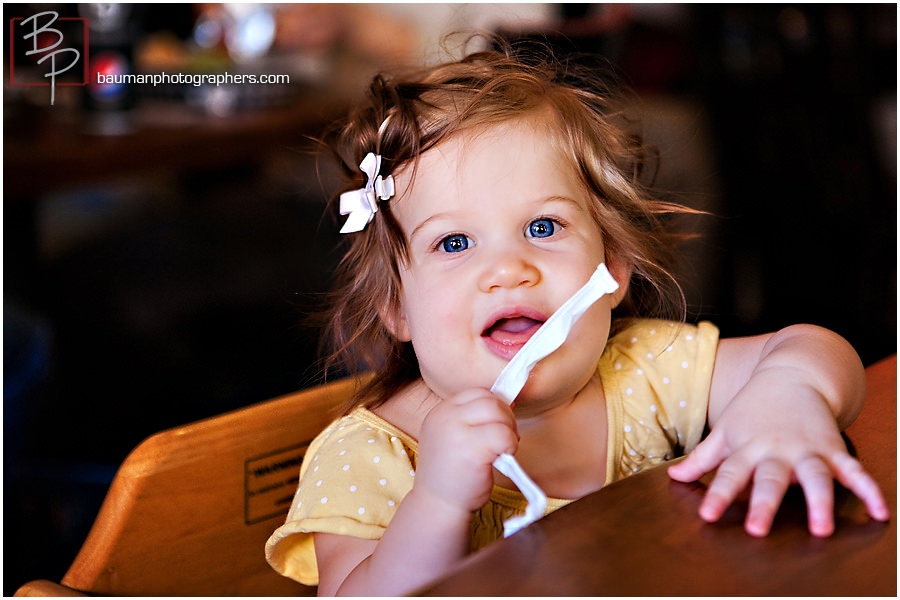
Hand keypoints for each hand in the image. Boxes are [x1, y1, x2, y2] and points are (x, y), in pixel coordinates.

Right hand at [415, 389, 517, 515]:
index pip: (477, 393)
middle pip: (490, 400)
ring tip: (502, 449)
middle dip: (506, 417)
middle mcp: (445, 417)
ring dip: (509, 431)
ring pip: (499, 413)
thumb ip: (473, 420)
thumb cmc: (452, 474)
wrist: (438, 505)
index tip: (499, 424)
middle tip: (505, 439)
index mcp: (440, 412)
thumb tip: (510, 401)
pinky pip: (504, 434)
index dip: (495, 406)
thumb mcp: (454, 438)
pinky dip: (510, 445)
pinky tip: (502, 458)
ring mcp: (457, 431)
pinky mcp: (472, 449)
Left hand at [668, 381, 888, 536]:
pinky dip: (869, 489)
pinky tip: (880, 512)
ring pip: (814, 476)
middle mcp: (777, 450)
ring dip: (819, 502)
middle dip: (763, 503)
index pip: (728, 474)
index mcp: (747, 447)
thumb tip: (672, 478)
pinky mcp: (834, 448)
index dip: (717, 495)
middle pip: (769, 479)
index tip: (707, 516)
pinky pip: (853, 470)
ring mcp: (808, 449)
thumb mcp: (726, 430)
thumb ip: (702, 458)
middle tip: (758, 530)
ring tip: (822, 529)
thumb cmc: (753, 409)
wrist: (791, 373)